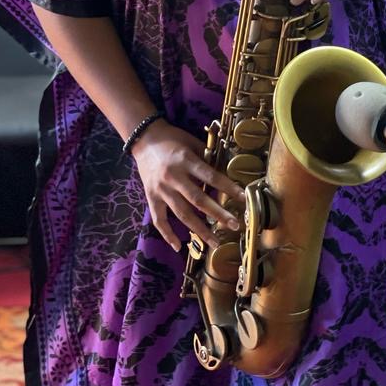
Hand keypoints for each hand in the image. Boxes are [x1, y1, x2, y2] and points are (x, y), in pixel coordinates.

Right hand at [131, 120, 244, 251]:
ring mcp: (161, 190)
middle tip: (235, 225)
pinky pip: (159, 220)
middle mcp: (173, 177)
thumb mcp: (191, 142)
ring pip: (182, 214)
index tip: (242, 198)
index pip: (211, 176)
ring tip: (215, 242)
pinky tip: (179, 246)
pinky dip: (167, 234)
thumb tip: (225, 172)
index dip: (227, 188)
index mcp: (186, 161)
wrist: (143, 138)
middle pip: (198, 200)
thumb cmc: (172, 139)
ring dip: (199, 230)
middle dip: (218, 214)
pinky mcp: (151, 197)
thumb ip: (206, 158)